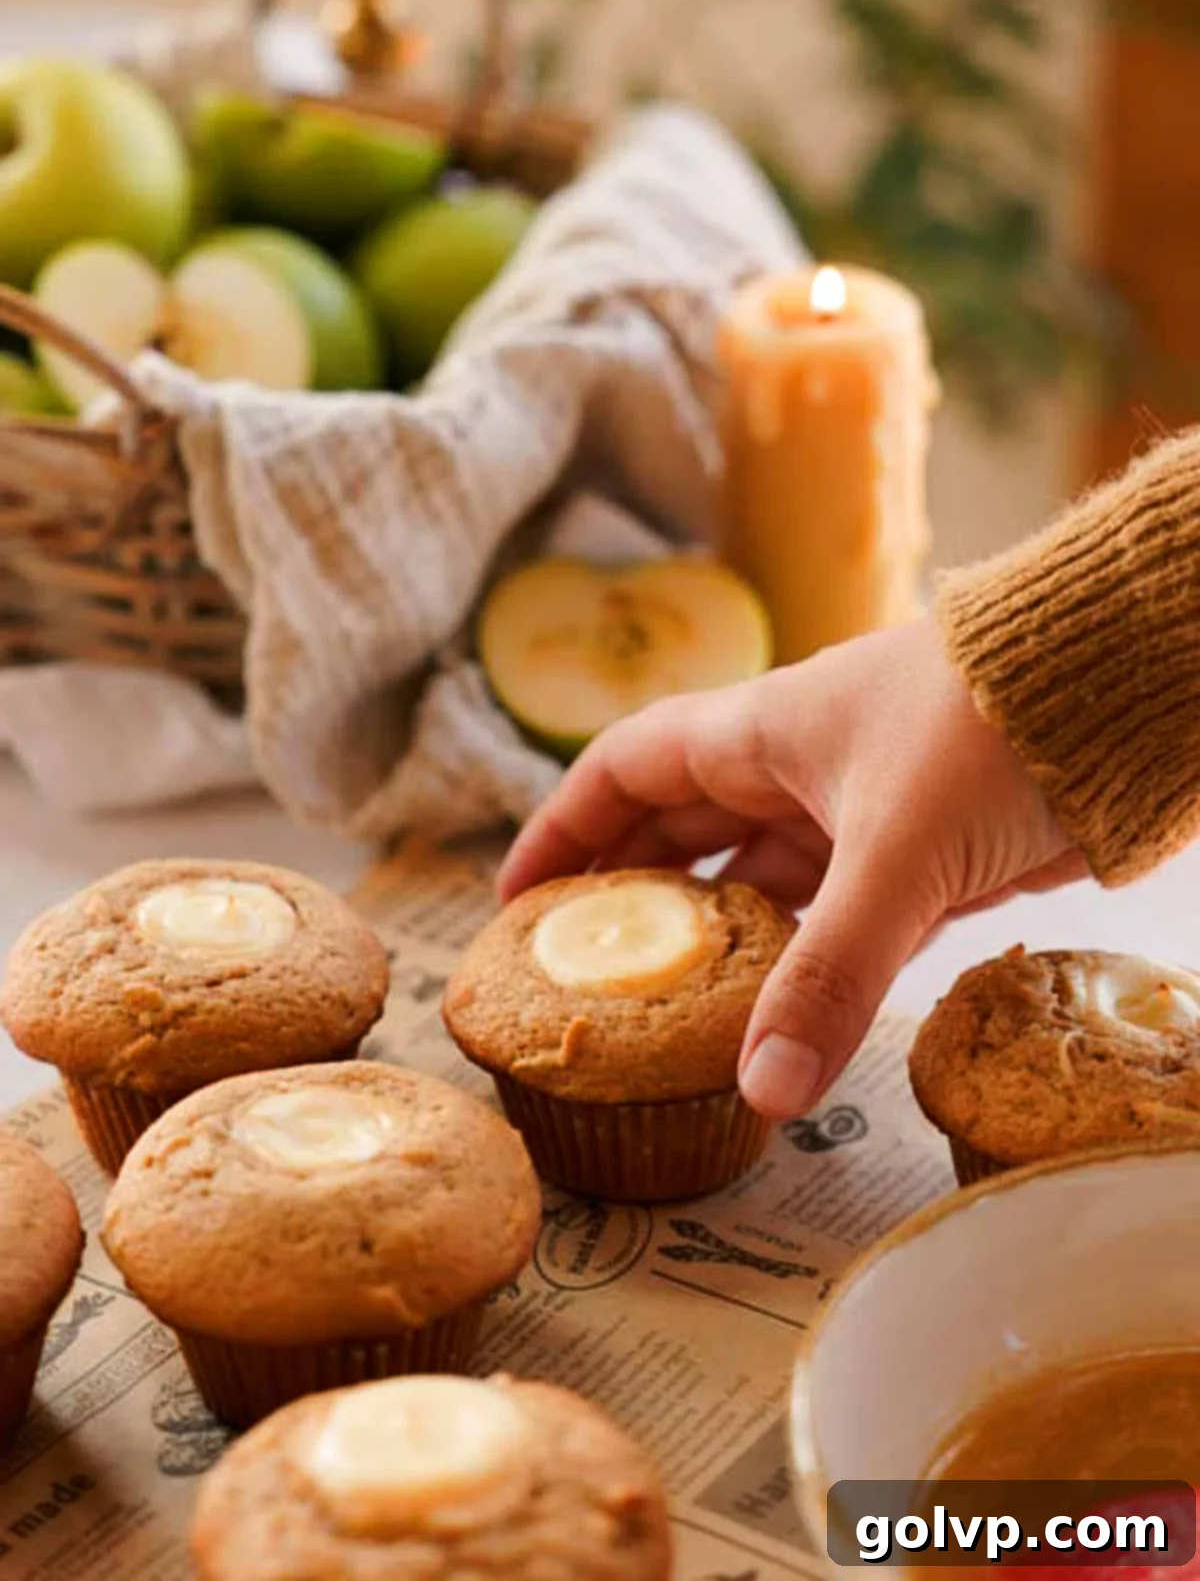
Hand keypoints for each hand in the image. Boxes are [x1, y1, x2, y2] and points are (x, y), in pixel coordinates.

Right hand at [498, 616, 1084, 1119]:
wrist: (1127, 691)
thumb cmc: (994, 726)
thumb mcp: (896, 852)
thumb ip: (830, 976)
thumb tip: (761, 1093)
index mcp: (761, 732)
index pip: (626, 769)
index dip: (563, 826)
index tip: (517, 898)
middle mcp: (798, 769)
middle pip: (682, 830)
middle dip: (629, 895)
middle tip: (580, 974)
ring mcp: (861, 815)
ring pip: (762, 882)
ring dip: (719, 940)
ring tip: (664, 1013)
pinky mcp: (923, 860)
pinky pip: (835, 918)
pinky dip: (802, 964)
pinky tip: (777, 1017)